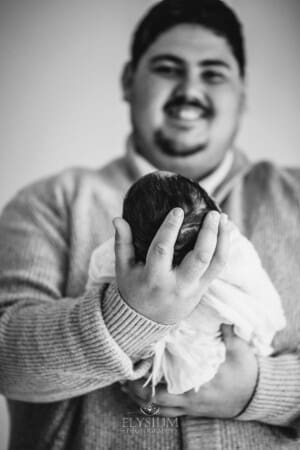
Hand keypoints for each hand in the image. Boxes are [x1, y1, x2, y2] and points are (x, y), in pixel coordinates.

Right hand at [113, 209, 229, 323]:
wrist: (147, 321)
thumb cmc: (133, 289)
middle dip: (209, 233)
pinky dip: (224, 248)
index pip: (163, 250)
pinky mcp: (203, 289)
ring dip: (223, 239)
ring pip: (215, 262)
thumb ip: (122, 243)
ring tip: (225, 219)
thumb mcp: (123, 268)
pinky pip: (219, 268)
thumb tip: (118, 218)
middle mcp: (177, 284)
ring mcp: (194, 288)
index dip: (170, 229)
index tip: (178, 210)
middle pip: (199, 257)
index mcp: (153, 278)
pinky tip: (224, 232)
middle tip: (212, 213)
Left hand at [122, 325, 258, 417]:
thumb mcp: (239, 349)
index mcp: (200, 387)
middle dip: (138, 393)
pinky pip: (169, 412)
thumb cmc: (247, 372)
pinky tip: (143, 395)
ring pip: (161, 410)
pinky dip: (154, 405)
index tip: (137, 368)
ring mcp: (192, 408)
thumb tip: (218, 309)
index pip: (168, 390)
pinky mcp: (193, 409)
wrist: (257, 396)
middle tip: (124, 377)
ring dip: (143, 400)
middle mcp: (192, 401)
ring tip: (127, 386)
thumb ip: (227, 330)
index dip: (148, 384)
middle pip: (158, 403)